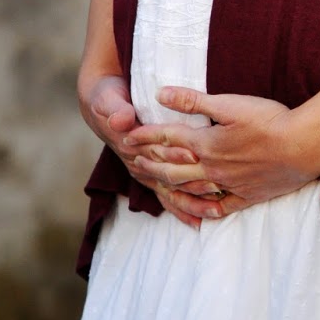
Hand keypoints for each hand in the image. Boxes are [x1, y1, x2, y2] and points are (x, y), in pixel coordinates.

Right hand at [80, 72, 202, 230]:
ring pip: (170, 191)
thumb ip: (115, 110)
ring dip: (191, 201)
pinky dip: (181, 207)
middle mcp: (139, 162)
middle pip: (169, 175)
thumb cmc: (107, 99)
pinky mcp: (151, 173)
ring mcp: (146, 170)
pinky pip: (166, 195)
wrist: (102, 104)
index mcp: (131, 145)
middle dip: (192, 182)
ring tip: (215, 211)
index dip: (174, 153)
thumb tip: (122, 120)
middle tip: (217, 186)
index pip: (156, 151)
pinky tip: (199, 221)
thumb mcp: (107, 100)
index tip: (194, 155)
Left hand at [120, 87, 319, 222]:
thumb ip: (194, 101)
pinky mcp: (248, 196)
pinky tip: (199, 213)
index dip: (146, 136)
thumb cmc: (269, 120)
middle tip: (134, 162)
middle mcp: (212, 169)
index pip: (168, 139)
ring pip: (192, 190)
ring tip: (158, 184)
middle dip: (151, 164)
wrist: (303, 146)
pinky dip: (205, 210)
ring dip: (171, 186)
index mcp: (206, 144)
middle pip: (173, 168)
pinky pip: (220, 208)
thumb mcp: (230, 104)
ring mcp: (229, 185)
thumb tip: (161, 93)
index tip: (127, 136)